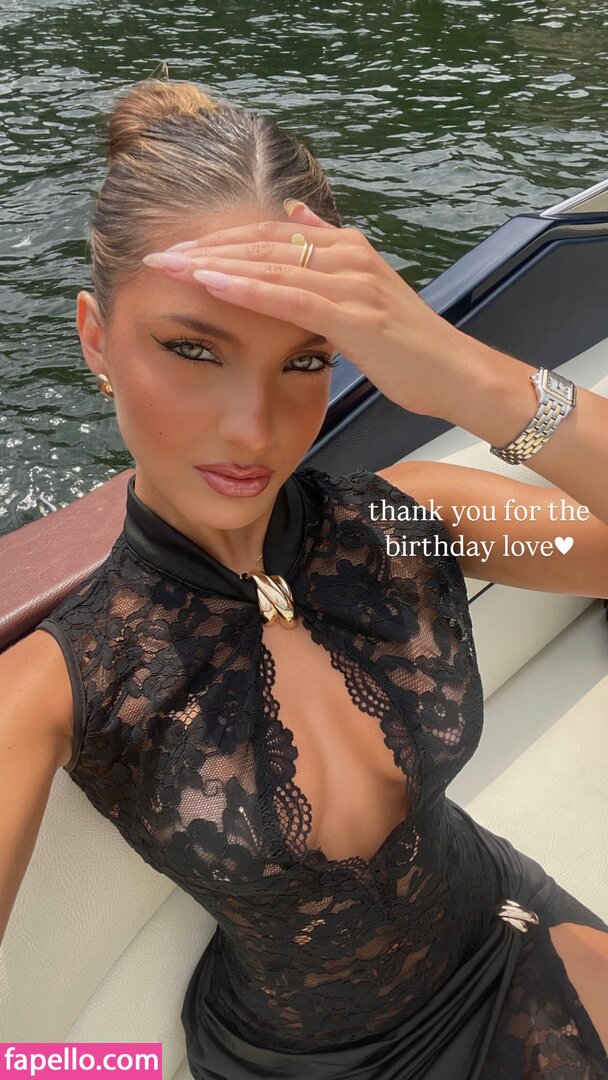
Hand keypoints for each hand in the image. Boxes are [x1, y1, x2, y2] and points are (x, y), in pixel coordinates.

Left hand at [141, 201, 466, 418]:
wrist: (456, 373)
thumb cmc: (408, 347)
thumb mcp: (362, 294)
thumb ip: (327, 252)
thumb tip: (294, 214)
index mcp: (344, 249)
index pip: (269, 239)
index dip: (220, 243)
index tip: (177, 253)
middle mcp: (346, 255)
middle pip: (261, 244)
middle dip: (204, 250)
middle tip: (157, 256)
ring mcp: (352, 281)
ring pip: (269, 265)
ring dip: (214, 264)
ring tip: (169, 265)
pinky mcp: (355, 313)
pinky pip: (290, 296)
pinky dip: (248, 288)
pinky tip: (212, 284)